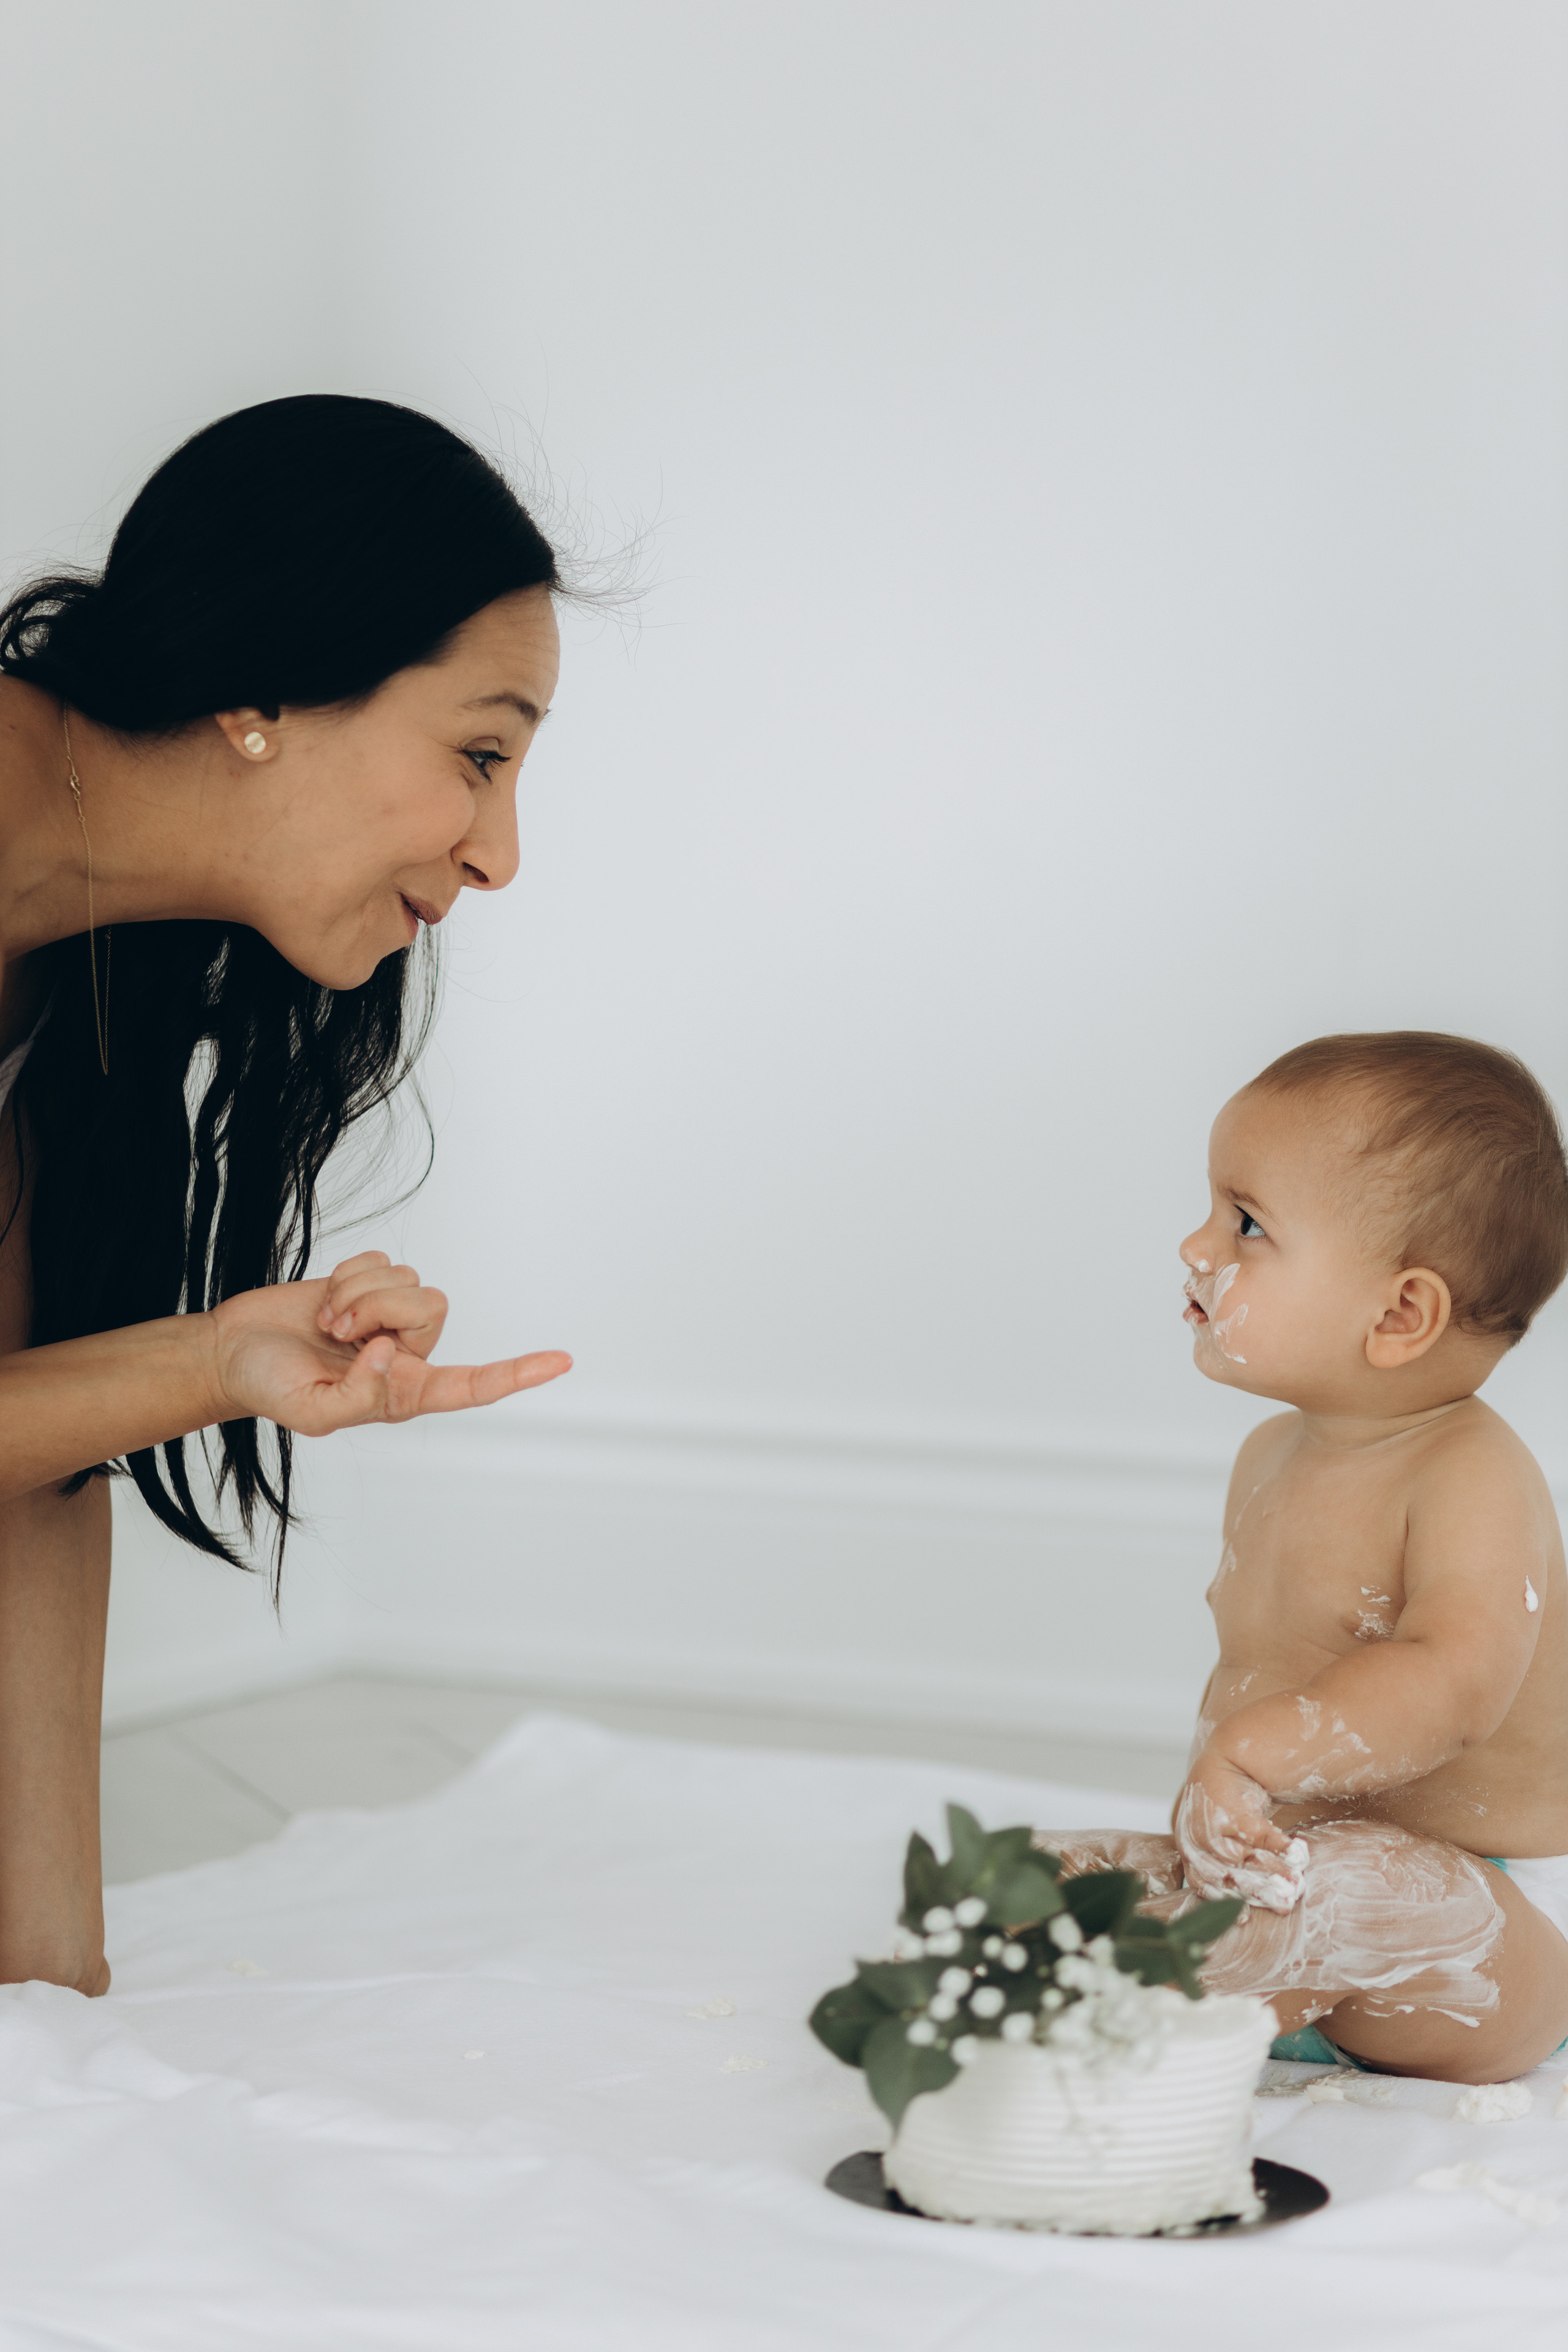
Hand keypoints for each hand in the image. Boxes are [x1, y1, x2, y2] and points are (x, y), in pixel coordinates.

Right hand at [209, 1251, 570, 1435]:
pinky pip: (383, 1261)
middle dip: (380, 1309)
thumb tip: (394, 1355)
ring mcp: (388, 1317)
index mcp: (403, 1393)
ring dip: (359, 1295)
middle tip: (338, 1332)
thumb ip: (361, 1395)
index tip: (561, 1362)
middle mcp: (405, 1354)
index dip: (517, 1373)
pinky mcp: (368, 1285)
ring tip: (327, 1322)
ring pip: (410, 1281)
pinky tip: (326, 1300)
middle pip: (434, 1310)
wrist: (233, 1351)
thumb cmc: (271, 1389)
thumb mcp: (313, 1413)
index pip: (472, 1385)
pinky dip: (349, 1275)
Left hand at [1175, 1747, 1292, 1903]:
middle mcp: (1195, 1840)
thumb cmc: (1224, 1812)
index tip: (1246, 1920)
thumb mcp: (1217, 1840)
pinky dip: (1279, 1845)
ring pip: (1245, 1858)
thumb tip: (1260, 1900)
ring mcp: (1211, 1824)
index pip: (1206, 1886)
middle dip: (1260, 1893)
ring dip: (1275, 1872)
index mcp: (1190, 1852)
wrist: (1227, 1765)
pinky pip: (1258, 1833)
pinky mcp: (1232, 1809)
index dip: (1226, 1903)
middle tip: (1286, 1904)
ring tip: (1299, 1881)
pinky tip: (1298, 1852)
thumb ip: (1228, 1868)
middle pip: (1229, 1876)